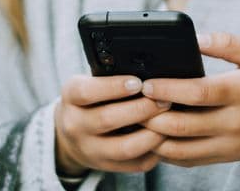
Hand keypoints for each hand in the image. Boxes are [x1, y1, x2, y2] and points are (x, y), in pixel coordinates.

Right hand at [55, 75, 170, 174]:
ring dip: (151, 135)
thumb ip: (110, 77)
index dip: (114, 87)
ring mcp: (89, 149)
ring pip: (124, 148)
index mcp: (70, 98)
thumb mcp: (89, 82)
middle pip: (108, 119)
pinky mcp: (105, 166)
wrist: (70, 134)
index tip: (139, 82)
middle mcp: (74, 125)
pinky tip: (165, 140)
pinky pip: (134, 164)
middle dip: (141, 109)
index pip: (87, 92)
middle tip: (164, 101)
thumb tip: (148, 73)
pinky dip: (154, 153)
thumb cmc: (89, 100)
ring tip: (169, 122)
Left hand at [140, 32, 239, 167]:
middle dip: (151, 114)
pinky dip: (165, 151)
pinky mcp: (223, 157)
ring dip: (153, 136)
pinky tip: (153, 135)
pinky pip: (187, 160)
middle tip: (133, 101)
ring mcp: (228, 144)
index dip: (169, 88)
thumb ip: (228, 43)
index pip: (200, 93)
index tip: (147, 82)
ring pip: (180, 149)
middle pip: (183, 125)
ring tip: (138, 119)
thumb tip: (196, 38)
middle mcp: (235, 122)